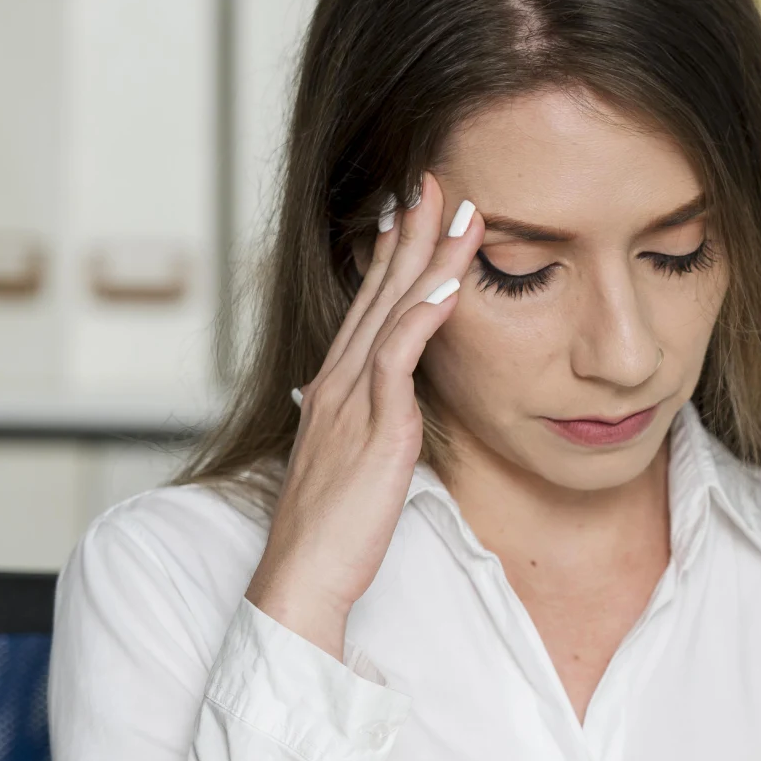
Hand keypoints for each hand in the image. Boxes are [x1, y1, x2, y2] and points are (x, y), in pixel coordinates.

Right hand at [244, 173, 482, 659]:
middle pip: (377, 293)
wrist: (301, 580)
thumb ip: (358, 426)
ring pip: (391, 313)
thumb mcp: (350, 465)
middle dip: (408, 235)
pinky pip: (397, 361)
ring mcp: (352, 403)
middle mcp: (337, 385)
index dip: (390, 257)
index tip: (413, 213)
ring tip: (458, 212)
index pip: (367, 308)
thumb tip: (362, 404)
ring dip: (426, 258)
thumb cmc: (331, 532)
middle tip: (434, 180)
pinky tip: (447, 285)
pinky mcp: (373, 430)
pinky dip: (422, 318)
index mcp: (335, 390)